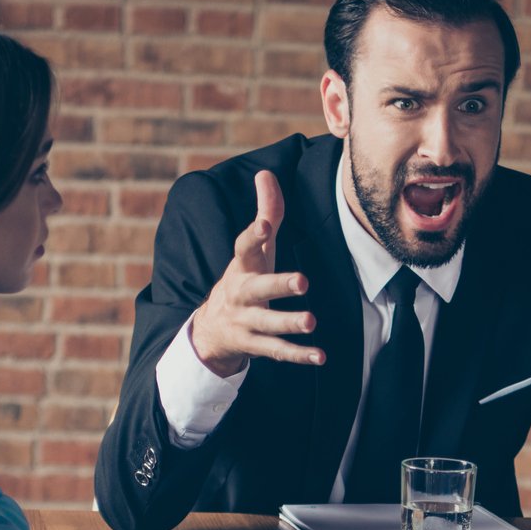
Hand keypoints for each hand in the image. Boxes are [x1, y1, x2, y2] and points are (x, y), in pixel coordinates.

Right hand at [186, 171, 323, 376]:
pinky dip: (298, 355)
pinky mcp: (253, 346)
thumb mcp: (254, 249)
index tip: (264, 224)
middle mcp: (240, 293)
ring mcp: (245, 322)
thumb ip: (266, 213)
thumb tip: (266, 173)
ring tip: (311, 321)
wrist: (211, 330)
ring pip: (266, 324)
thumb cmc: (244, 279)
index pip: (244, 246)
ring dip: (288, 323)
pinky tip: (320, 356)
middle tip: (303, 281)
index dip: (254, 234)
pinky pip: (276, 352)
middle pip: (257, 289)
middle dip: (278, 285)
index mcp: (242, 265)